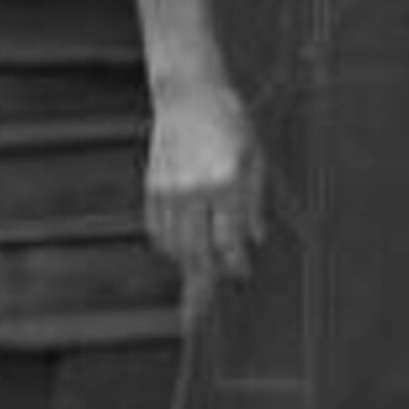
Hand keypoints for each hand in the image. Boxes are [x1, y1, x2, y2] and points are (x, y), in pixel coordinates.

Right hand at [143, 83, 264, 291]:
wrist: (189, 93)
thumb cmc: (231, 122)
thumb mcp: (256, 157)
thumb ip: (255, 202)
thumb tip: (254, 241)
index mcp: (226, 182)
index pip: (228, 242)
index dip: (234, 265)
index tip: (241, 275)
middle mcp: (194, 191)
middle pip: (196, 253)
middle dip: (201, 285)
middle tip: (199, 315)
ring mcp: (169, 191)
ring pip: (175, 246)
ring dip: (188, 264)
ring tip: (201, 273)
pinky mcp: (152, 188)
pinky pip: (158, 232)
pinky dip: (170, 245)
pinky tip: (184, 245)